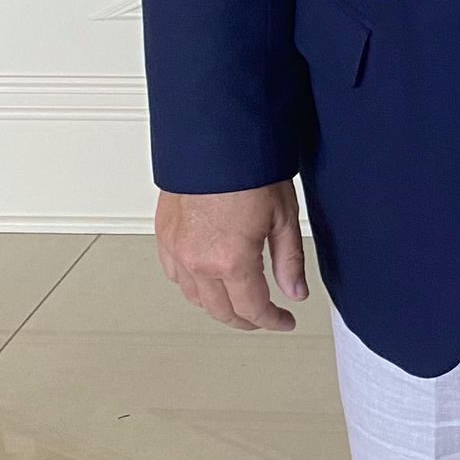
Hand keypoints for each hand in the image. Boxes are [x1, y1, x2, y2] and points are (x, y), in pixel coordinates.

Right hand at [156, 181, 306, 331]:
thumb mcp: (283, 217)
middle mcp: (198, 261)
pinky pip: (175, 275)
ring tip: (239, 301)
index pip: (253, 308)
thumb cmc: (249, 168)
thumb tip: (295, 292)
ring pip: (195, 298)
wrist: (216, 138)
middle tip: (265, 316)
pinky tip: (206, 280)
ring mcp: (176, 249)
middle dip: (246, 319)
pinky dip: (192, 286)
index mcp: (230, 260)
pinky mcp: (164, 235)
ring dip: (218, 305)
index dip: (273, 321)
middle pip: (221, 311)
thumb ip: (289, 261)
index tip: (284, 321)